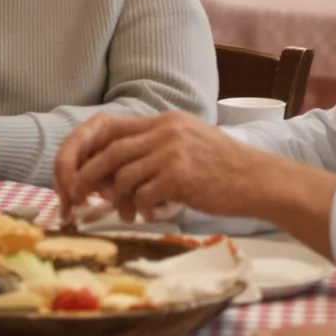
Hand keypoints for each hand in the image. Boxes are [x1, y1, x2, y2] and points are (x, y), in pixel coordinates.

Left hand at [53, 113, 296, 228]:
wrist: (260, 180)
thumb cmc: (224, 170)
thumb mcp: (188, 144)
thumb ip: (153, 150)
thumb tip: (111, 173)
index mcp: (164, 120)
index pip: (110, 128)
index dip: (87, 150)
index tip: (75, 171)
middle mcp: (165, 130)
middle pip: (109, 152)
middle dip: (87, 177)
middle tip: (78, 198)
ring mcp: (172, 151)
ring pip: (122, 176)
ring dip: (120, 200)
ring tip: (130, 213)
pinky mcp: (179, 175)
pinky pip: (142, 195)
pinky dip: (140, 209)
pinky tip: (150, 215)